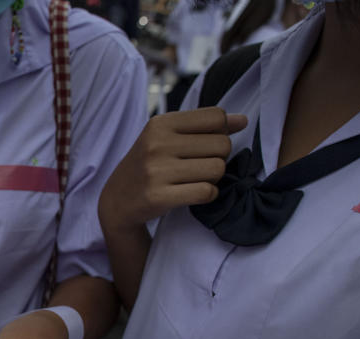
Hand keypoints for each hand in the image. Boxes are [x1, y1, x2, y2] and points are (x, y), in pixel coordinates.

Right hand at [99, 107, 247, 232]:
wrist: (117, 200)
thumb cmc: (149, 165)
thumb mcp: (168, 138)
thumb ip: (204, 126)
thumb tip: (243, 120)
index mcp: (160, 124)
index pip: (216, 117)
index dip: (221, 132)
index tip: (206, 144)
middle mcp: (157, 144)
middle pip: (222, 144)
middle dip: (218, 158)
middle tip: (198, 166)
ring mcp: (157, 171)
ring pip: (218, 169)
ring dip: (214, 178)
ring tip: (194, 180)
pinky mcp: (159, 196)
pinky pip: (207, 191)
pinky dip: (208, 194)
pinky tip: (193, 193)